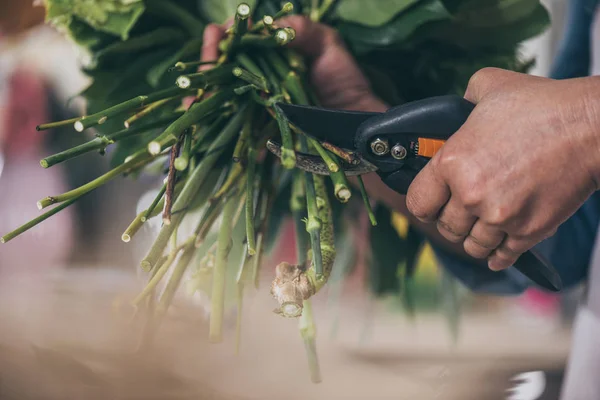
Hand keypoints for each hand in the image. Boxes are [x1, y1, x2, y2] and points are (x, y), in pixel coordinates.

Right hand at [201, 16, 386, 111]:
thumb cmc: (345, 83)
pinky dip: (213, 125)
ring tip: (193, 98)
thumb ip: (303, 30)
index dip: (223, 38)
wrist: (354, 125)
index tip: (217, 37)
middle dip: (206, 65)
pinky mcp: (257, 128)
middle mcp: (258, 76)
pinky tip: (203, 124)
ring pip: (218, 97)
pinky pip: (229, 125)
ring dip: (201, 96)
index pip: (238, 41)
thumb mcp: (329, 47)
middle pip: (221, 68)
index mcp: (271, 53)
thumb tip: (269, 26)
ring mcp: (255, 103)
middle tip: (205, 66)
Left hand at [405, 68, 599, 270]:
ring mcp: (500, 217)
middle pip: (445, 227)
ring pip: (472, 245)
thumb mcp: (488, 87)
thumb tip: (453, 114)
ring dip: (473, 237)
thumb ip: (460, 104)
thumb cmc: (542, 106)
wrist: (590, 127)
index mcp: (452, 163)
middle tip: (460, 210)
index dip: (423, 203)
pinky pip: (502, 255)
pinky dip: (497, 256)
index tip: (430, 202)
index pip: (418, 203)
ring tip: (480, 226)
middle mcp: (471, 195)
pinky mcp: (528, 231)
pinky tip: (495, 251)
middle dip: (451, 220)